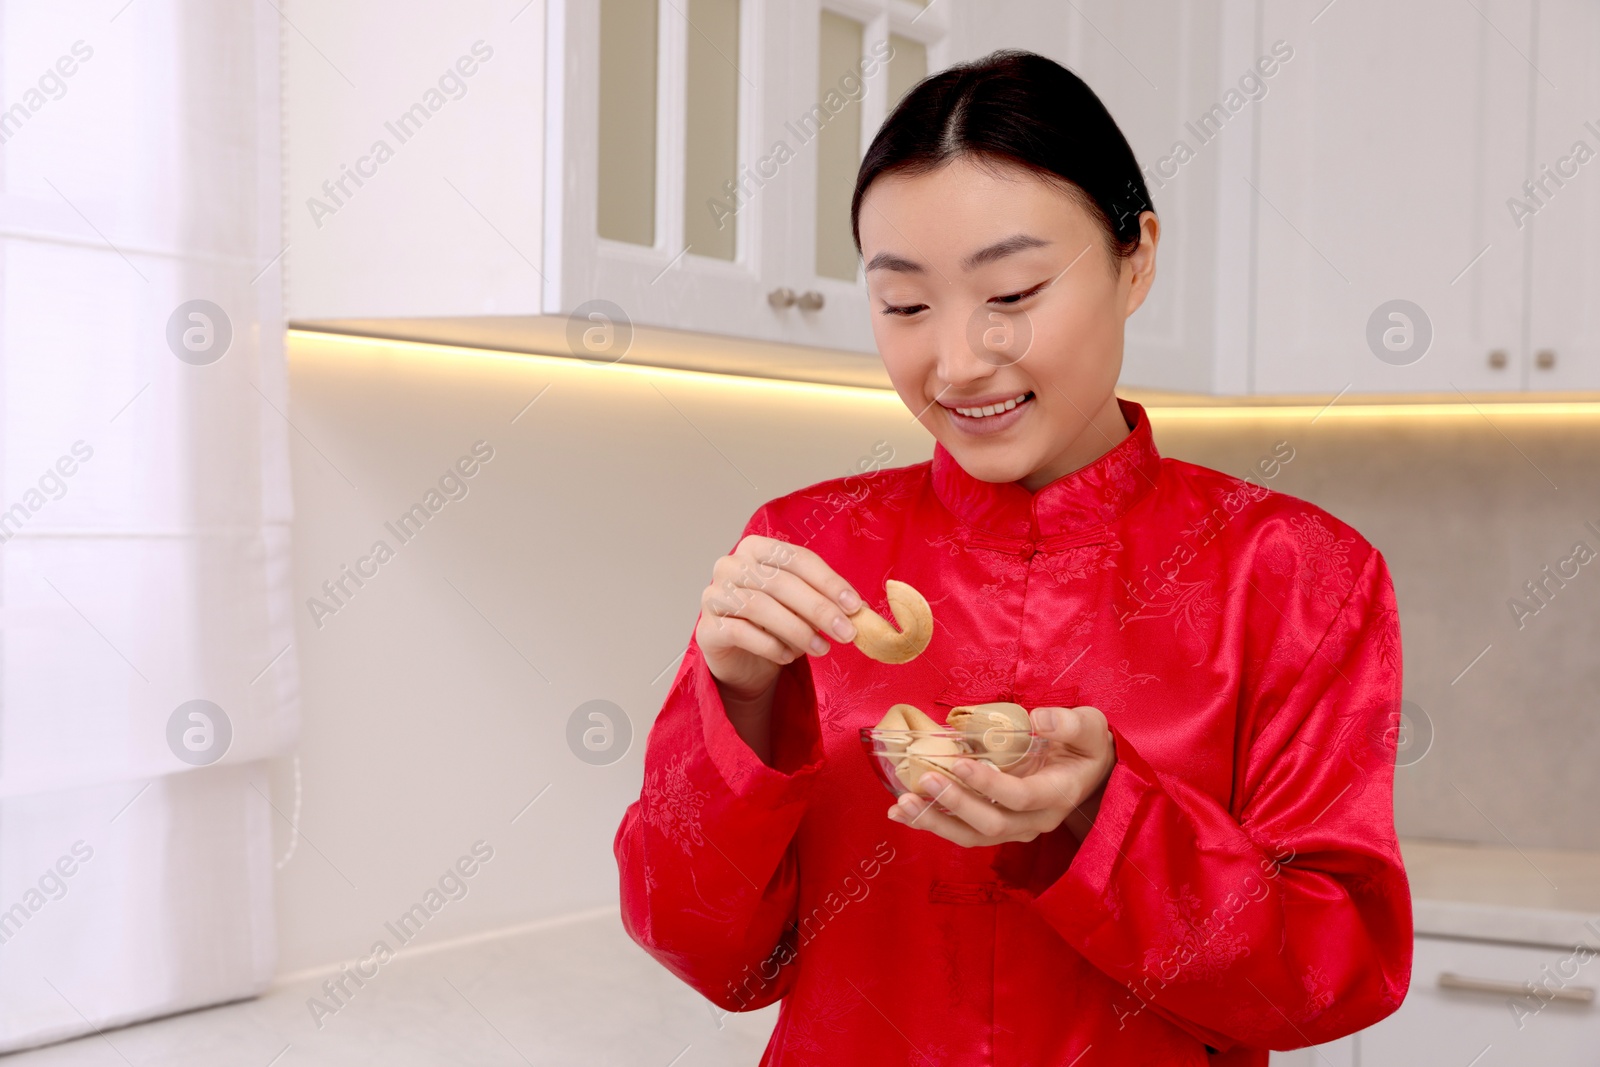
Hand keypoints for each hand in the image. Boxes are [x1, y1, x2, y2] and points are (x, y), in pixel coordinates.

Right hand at [696, 535, 862, 701]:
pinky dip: (771, 646)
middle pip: (780, 582)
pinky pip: (741, 632)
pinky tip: (789, 657)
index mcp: (756, 548)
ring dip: (798, 630)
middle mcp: (730, 565)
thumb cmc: (774, 624)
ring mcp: (714, 595)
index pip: (798, 559)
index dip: (829, 582)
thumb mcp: (801, 606)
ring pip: (760, 606)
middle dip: (818, 608)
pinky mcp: (707, 627)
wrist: (743, 660)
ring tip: (822, 648)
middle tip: (846, 632)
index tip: (854, 606)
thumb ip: (823, 600)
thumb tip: (857, 610)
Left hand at [887, 705, 1115, 846]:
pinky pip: (964, 831)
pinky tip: (902, 811)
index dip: (988, 784)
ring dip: (936, 821)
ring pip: (972, 836)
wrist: (1092, 771)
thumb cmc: (1088, 745)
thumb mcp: (1090, 727)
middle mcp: (1035, 820)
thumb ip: (1069, 724)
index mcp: (1056, 794)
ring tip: (902, 804)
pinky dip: (933, 822)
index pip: (1019, 797)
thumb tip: (1040, 719)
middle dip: (955, 804)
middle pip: (991, 823)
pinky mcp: (998, 826)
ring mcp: (1015, 828)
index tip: (959, 762)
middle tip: (924, 779)